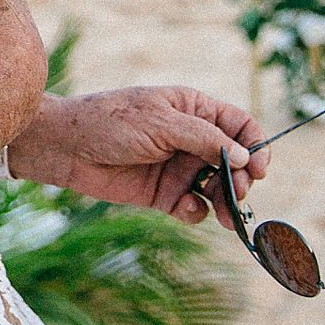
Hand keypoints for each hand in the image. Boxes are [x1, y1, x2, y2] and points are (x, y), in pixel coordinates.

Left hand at [4, 86, 270, 229]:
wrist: (65, 148)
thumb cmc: (109, 122)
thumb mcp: (161, 122)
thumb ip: (206, 138)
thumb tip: (247, 156)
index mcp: (193, 110)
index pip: (240, 125)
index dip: (257, 146)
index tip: (259, 169)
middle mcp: (191, 138)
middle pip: (237, 162)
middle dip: (243, 180)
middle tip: (237, 194)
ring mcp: (178, 167)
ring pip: (219, 188)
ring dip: (227, 202)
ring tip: (224, 214)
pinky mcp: (164, 194)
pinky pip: (194, 208)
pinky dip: (196, 212)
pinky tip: (184, 208)